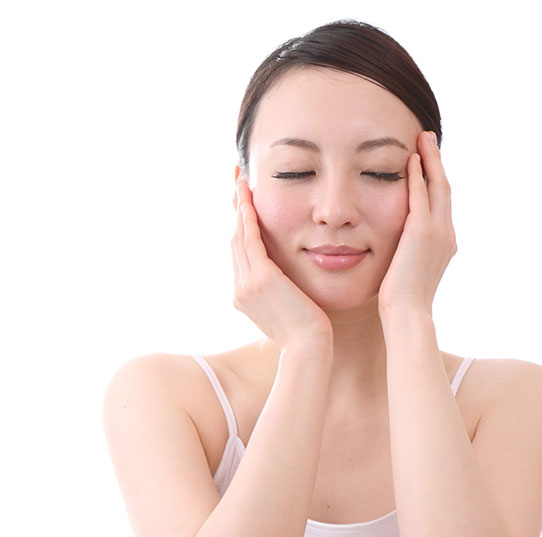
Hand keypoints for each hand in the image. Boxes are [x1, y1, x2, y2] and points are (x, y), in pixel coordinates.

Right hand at [232, 179, 332, 349]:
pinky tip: (250, 201)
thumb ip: (282, 292)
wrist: (308, 348)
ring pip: (238, 237)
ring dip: (240, 208)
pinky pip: (250, 241)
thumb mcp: (288, 309)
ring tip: (241, 183)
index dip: (240, 226)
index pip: (239, 254)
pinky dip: (249, 219)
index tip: (243, 205)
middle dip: (236, 211)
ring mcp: (246, 284)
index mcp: (244, 295)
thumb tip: (287, 284)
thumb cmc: (307, 333)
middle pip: (234, 241)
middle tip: (238, 184)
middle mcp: (239, 289)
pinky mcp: (260, 279)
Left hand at [378, 131, 456, 316]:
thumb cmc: (402, 302)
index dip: (435, 181)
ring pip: (437, 186)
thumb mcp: (408, 273)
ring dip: (430, 160)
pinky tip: (410, 159)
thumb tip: (397, 251)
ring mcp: (438, 232)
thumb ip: (407, 254)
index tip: (428, 162)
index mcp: (445, 243)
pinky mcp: (422, 232)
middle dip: (437, 162)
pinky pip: (421, 196)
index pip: (441, 204)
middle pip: (445, 189)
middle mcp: (447, 234)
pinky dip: (417, 175)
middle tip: (428, 139)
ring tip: (423, 138)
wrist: (407, 313)